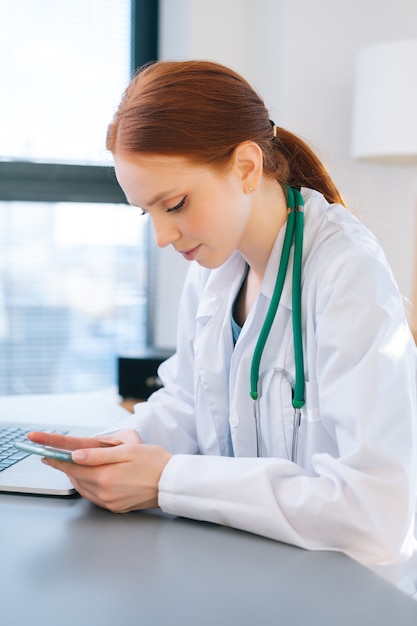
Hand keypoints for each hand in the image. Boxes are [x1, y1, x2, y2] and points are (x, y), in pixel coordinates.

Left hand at [28, 429, 171, 512]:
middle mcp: (105, 493)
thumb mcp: (127, 450)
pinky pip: (94, 496)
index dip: (57, 459)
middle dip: (64, 467)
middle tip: (54, 457)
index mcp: (106, 476)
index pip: (73, 467)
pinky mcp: (116, 507)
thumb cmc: (154, 462)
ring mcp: (110, 502)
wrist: (172, 482)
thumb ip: (99, 455)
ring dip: (75, 477)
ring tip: (70, 466)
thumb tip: (76, 456)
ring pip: (84, 488)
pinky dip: (87, 486)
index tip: (45, 453)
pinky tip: (89, 478)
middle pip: (76, 479)